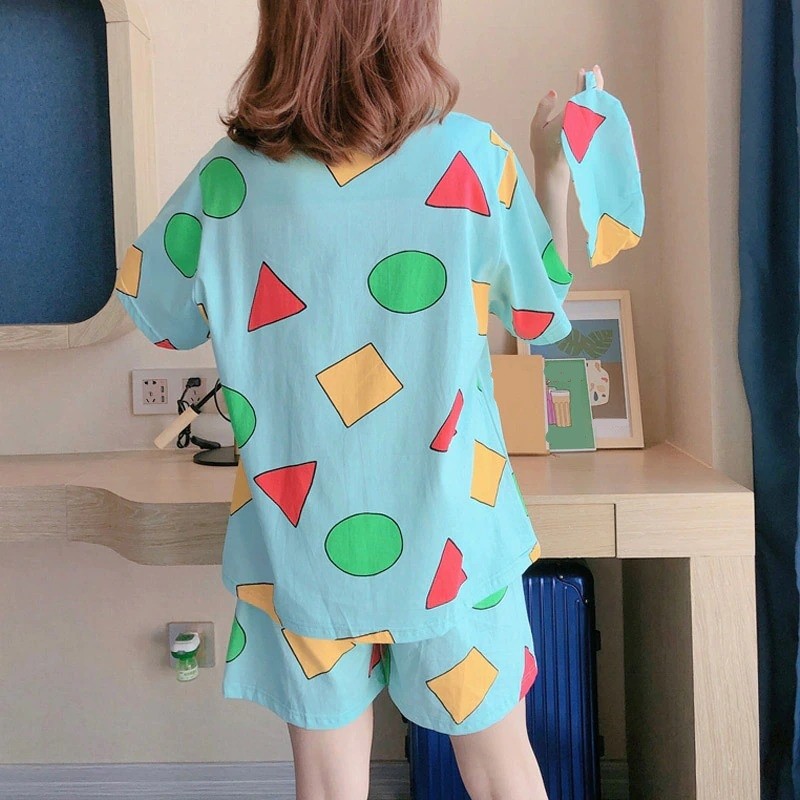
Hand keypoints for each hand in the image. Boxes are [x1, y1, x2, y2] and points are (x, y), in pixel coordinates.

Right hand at [530, 65, 604, 179]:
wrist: (553, 167)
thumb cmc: (543, 148)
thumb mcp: (537, 126)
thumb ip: (544, 108)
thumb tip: (554, 92)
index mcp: (570, 117)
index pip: (580, 95)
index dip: (583, 82)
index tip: (583, 71)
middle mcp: (582, 121)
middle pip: (593, 98)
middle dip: (596, 82)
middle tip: (596, 69)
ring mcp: (587, 127)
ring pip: (596, 105)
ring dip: (597, 91)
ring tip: (594, 79)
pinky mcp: (588, 132)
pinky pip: (595, 114)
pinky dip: (595, 103)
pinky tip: (594, 96)